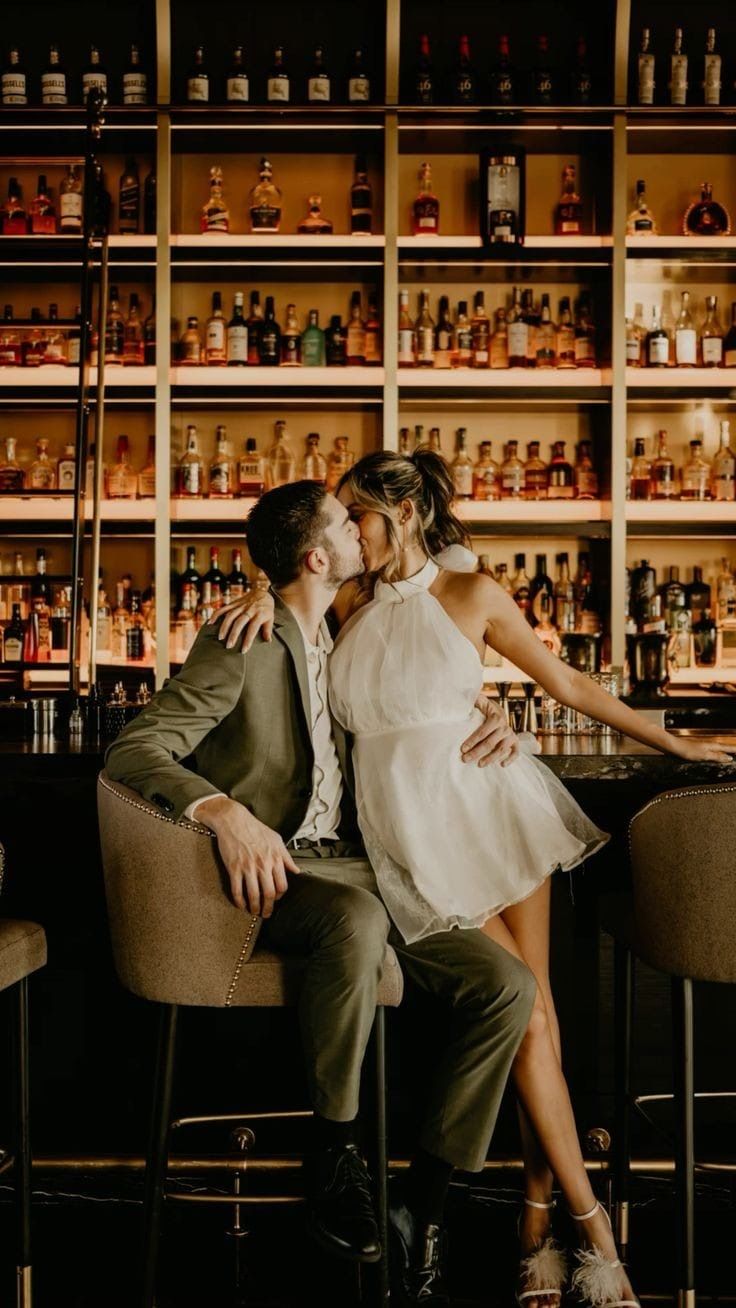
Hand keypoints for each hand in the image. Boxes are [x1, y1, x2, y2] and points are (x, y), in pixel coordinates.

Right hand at [194, 796, 299, 916]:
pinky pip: (237, 890)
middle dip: (268, 908)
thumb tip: (296, 871)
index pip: (282, 885)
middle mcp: (264, 864)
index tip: (275, 899)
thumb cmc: (256, 829)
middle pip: (269, 894)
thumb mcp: (277, 840)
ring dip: (254, 907)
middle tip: (266, 914)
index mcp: (276, 858)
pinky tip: (240, 905)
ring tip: (253, 912)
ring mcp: (248, 867)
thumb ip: (287, 857)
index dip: (279, 896)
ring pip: (254, 895)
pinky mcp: (234, 868)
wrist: (234, 820)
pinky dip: (239, 901)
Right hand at [210, 589, 275, 651]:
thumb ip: (268, 630)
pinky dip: (216, 615)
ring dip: (224, 626)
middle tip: (228, 646)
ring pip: (230, 615)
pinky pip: (224, 608)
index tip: (243, 650)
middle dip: (233, 634)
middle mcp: (249, 610)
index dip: (248, 639)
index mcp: (259, 614)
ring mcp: (240, 606)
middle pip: (240, 622)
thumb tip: (268, 641)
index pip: (253, 628)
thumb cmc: (266, 609)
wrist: (262, 592)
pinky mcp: (234, 603)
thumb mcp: (271, 619)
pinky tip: (210, 622)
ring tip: (220, 637)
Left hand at [461, 694, 519, 767]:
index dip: (472, 741)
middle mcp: (505, 727)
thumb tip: (462, 697)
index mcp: (495, 718)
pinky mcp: (515, 742)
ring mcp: (510, 735)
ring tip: (479, 765)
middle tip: (465, 759)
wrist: (498, 712)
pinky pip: (516, 752)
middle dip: (477, 752)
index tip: (462, 749)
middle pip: (490, 743)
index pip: (482, 732)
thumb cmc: (485, 709)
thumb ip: (473, 700)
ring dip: (491, 758)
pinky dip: (510, 759)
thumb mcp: (480, 702)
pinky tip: (502, 765)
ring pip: (501, 749)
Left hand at [666, 736, 735, 765]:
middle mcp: (709, 745)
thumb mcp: (704, 755)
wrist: (674, 748)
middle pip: (723, 748)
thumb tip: (729, 758)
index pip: (727, 748)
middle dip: (731, 750)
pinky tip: (715, 757)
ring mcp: (703, 747)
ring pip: (718, 749)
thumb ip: (717, 757)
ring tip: (731, 754)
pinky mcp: (698, 750)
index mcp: (712, 746)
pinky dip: (717, 754)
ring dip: (725, 752)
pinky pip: (712, 752)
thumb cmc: (687, 750)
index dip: (734, 750)